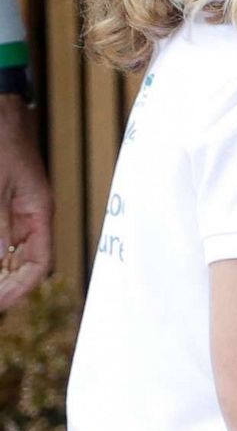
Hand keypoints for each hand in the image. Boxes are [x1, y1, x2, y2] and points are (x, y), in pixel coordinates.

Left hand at [0, 94, 50, 309]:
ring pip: (8, 251)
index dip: (19, 288)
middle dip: (5, 284)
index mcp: (38, 212)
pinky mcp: (0, 201)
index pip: (38, 264)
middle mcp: (29, 216)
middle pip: (22, 263)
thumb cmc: (0, 142)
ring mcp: (13, 209)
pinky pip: (1, 235)